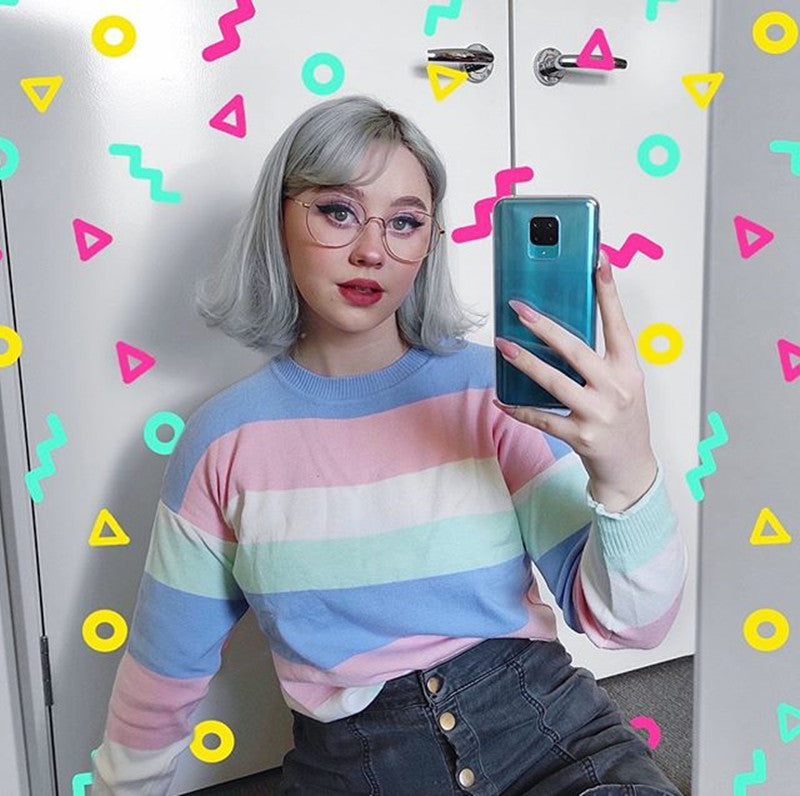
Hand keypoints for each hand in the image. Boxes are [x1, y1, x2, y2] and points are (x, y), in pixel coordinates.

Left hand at [493, 249, 657, 511]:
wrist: (631, 468)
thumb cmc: (624, 420)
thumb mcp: (623, 385)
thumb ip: (600, 360)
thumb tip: (558, 332)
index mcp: (629, 370)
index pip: (619, 325)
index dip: (608, 293)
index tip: (598, 262)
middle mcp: (616, 389)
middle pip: (576, 350)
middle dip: (545, 327)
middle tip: (520, 308)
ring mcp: (598, 414)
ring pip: (554, 382)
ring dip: (524, 362)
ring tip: (502, 344)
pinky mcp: (580, 436)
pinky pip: (542, 418)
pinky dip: (519, 409)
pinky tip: (501, 398)